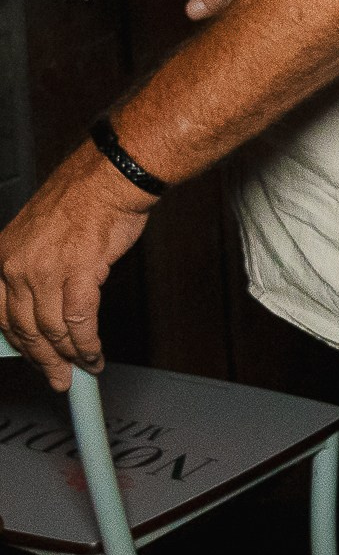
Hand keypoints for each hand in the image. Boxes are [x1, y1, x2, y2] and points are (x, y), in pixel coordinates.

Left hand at [0, 144, 155, 386]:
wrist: (112, 175)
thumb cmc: (85, 199)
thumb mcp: (41, 235)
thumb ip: (35, 272)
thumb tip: (45, 311)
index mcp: (2, 256)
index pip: (0, 315)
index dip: (19, 344)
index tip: (33, 360)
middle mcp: (16, 266)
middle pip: (24, 328)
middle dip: (44, 359)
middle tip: (58, 379)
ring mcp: (45, 271)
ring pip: (51, 330)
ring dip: (69, 356)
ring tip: (83, 369)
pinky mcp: (79, 272)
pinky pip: (79, 321)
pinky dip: (87, 344)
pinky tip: (94, 354)